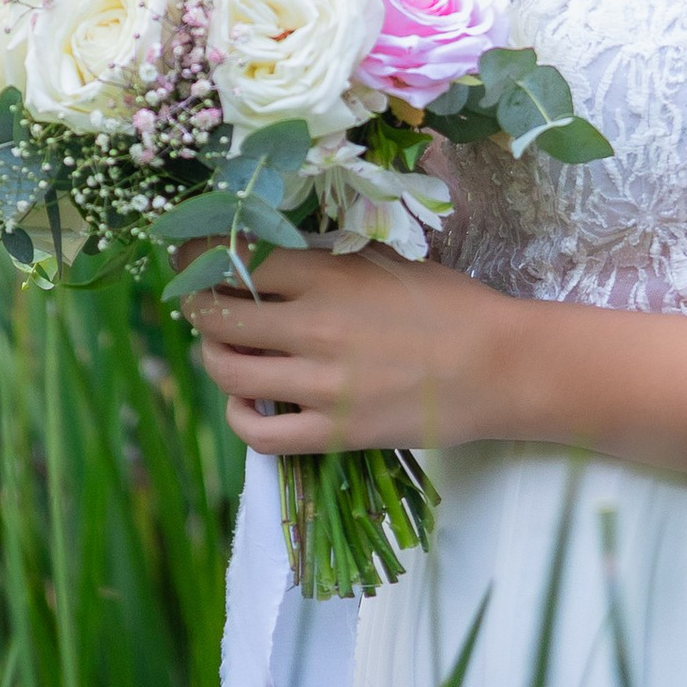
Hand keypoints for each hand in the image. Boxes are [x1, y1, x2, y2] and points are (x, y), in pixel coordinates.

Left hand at [188, 245, 523, 455]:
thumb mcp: (384, 259)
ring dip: (213, 356)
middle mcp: (315, 327)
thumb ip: (325, 258)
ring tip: (222, 347)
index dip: (201, 253)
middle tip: (199, 300)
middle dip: (196, 304)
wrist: (496, 366)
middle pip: (217, 314)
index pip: (237, 257)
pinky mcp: (333, 434)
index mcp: (329, 275)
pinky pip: (258, 434)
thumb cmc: (446, 303)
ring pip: (228, 372)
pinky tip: (247, 402)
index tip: (191, 253)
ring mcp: (322, 386)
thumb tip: (265, 253)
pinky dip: (239, 417)